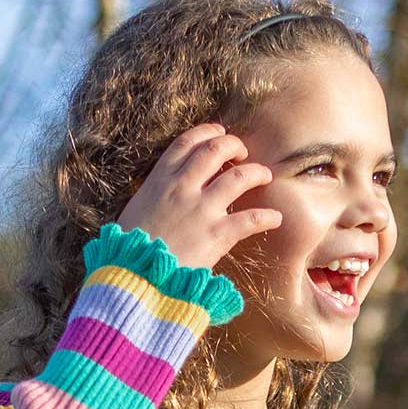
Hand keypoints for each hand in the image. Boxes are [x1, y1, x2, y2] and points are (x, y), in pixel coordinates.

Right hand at [118, 123, 280, 271]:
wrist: (136, 275)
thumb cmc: (131, 247)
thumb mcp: (137, 209)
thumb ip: (156, 194)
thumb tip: (166, 191)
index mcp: (160, 179)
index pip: (187, 142)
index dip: (207, 132)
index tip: (219, 132)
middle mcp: (182, 187)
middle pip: (216, 150)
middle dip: (234, 145)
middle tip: (243, 152)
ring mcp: (202, 209)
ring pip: (238, 177)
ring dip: (256, 172)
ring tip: (265, 175)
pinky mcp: (217, 235)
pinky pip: (251, 219)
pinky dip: (267, 217)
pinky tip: (275, 218)